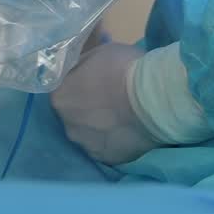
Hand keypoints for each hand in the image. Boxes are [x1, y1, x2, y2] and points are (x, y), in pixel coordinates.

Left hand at [50, 41, 161, 164]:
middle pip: (74, 114)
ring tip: (121, 116)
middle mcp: (67, 125)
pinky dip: (113, 140)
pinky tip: (127, 130)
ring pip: (89, 133)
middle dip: (86, 107)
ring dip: (99, 126)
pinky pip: (106, 147)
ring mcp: (87, 146)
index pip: (63, 90)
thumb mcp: (96, 53)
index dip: (78, 85)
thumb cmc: (122, 68)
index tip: (93, 81)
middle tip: (108, 98)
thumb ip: (82, 65)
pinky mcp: (108, 160)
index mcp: (60, 97)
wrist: (153, 99)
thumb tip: (80, 68)